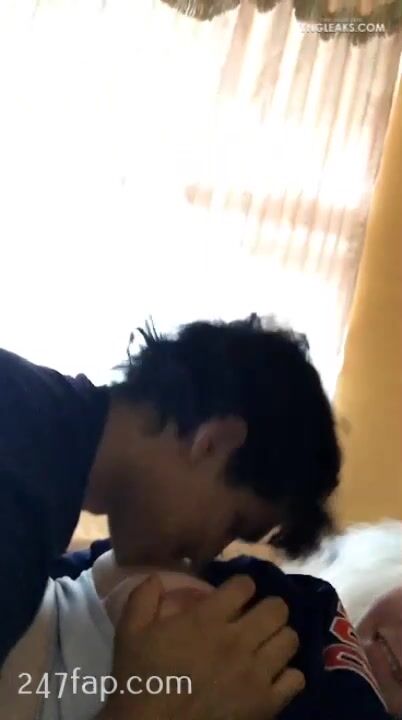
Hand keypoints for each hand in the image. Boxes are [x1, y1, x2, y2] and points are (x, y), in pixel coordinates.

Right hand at [101, 574, 304, 719]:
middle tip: (256, 617)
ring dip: (279, 638)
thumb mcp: (130, 634)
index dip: (241, 586)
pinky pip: (296, 679)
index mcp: (208, 619)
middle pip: (277, 608)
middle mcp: (238, 640)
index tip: (234, 595)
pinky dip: (287, 676)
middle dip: (268, 607)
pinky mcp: (266, 704)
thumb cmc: (140, 682)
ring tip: (266, 645)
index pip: (245, 585)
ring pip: (290, 640)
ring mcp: (256, 674)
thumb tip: (156, 578)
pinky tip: (272, 678)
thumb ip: (142, 599)